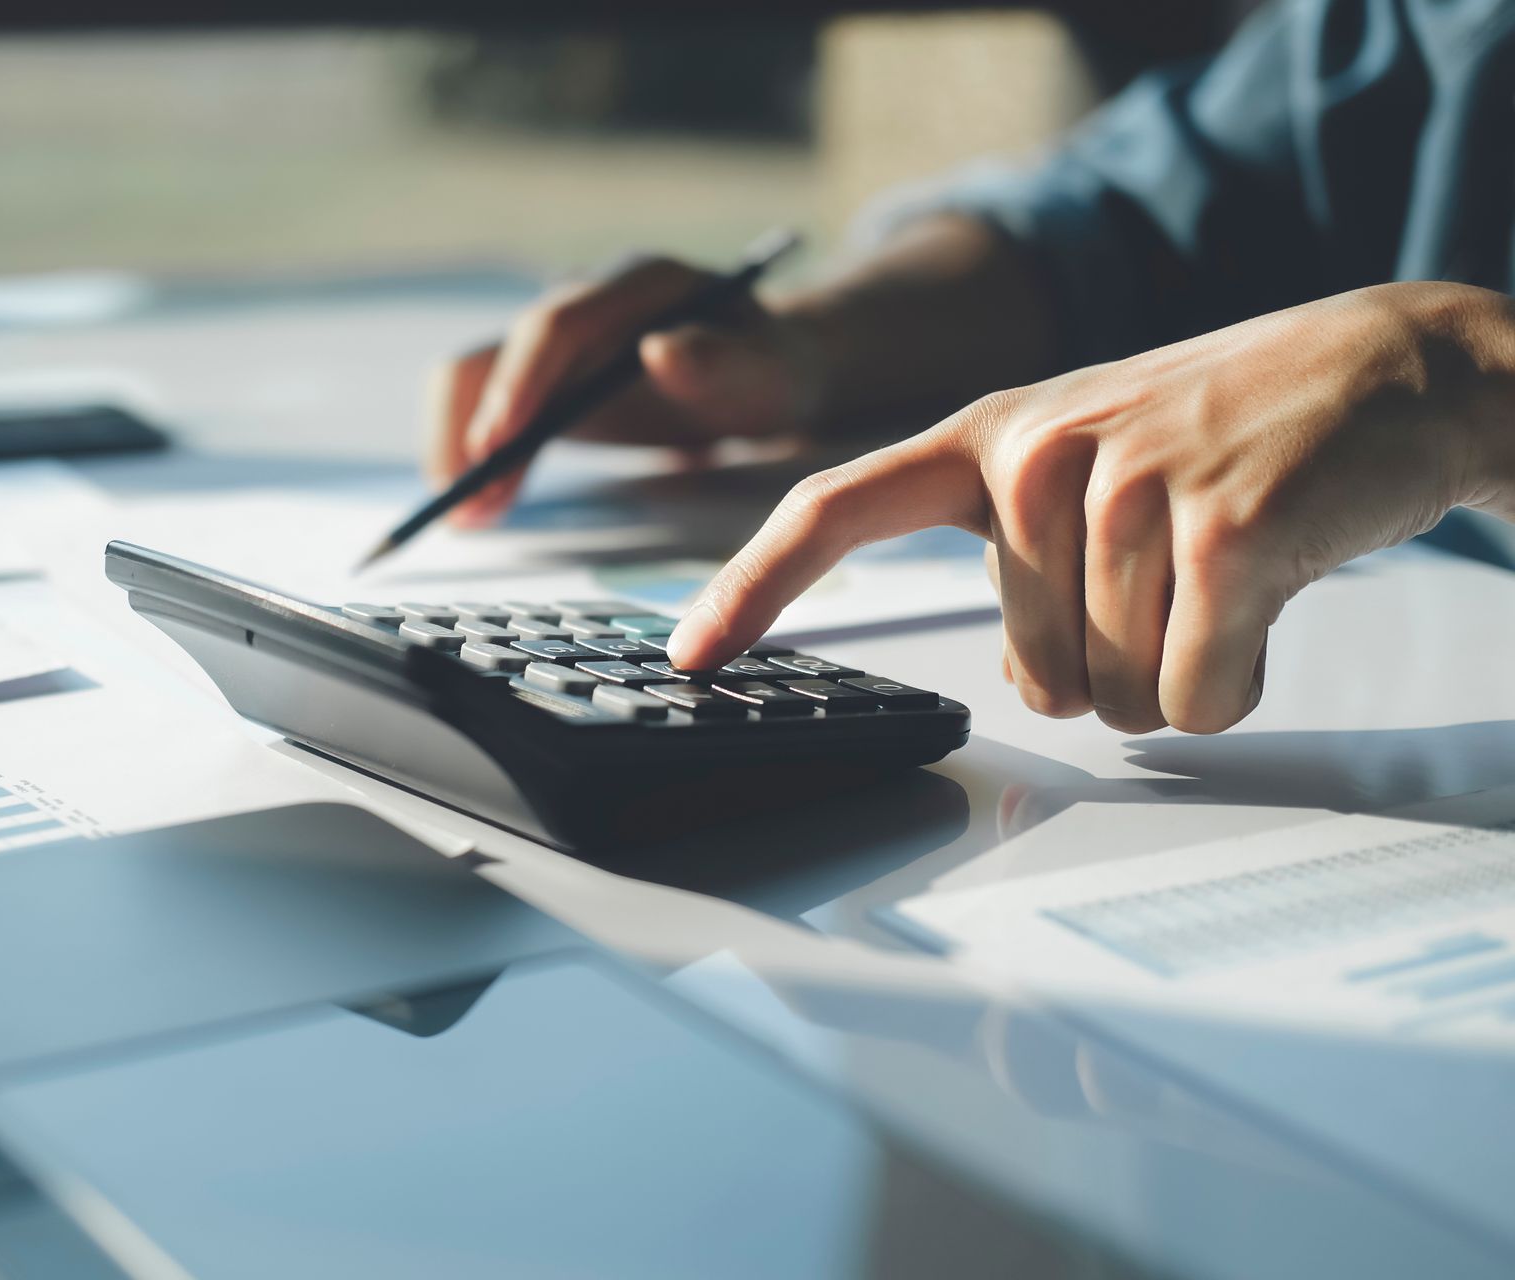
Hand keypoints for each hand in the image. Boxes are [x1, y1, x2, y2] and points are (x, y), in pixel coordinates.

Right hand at [426, 256, 822, 526]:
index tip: (496, 442)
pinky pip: (491, 413)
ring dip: (463, 448)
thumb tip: (660, 351)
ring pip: (478, 383)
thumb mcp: (768, 370)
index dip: (519, 380)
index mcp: (640, 284)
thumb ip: (724, 361)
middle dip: (475, 429)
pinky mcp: (547, 380)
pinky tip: (481, 508)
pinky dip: (480, 459)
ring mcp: (560, 341)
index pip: (558, 323)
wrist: (766, 368)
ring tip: (468, 518)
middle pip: (498, 353)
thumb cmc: (770, 369)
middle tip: (470, 506)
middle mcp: (586, 300)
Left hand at [667, 282, 1514, 732]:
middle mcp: (1037, 455)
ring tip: (1224, 570)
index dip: (751, 587)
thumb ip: (1021, 560)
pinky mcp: (1221, 533)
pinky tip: (1264, 600)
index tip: (690, 656)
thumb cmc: (1229, 432)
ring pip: (1118, 697)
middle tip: (1177, 574)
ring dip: (1182, 666)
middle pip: (1033, 675)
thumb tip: (1018, 681)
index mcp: (988, 437)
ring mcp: (1128, 485)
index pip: (831, 508)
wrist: (1390, 367)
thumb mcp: (1093, 470)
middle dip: (1113, 662)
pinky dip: (1237, 681)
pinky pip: (1194, 697)